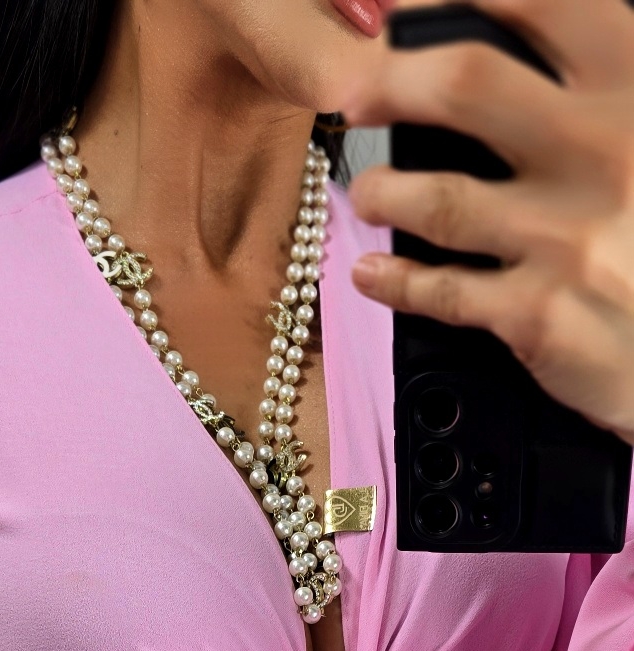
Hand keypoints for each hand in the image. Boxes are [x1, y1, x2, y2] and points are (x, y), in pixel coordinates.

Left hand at [341, 0, 633, 443]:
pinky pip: (443, 291)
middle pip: (467, 81)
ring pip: (438, 195)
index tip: (401, 1)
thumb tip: (504, 29)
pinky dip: (395, 281)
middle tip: (353, 92)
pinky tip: (372, 273)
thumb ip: (598, 87)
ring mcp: (568, 237)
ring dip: (384, 192)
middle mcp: (603, 150)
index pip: (542, 2)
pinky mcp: (540, 314)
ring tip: (370, 194)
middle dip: (389, 80)